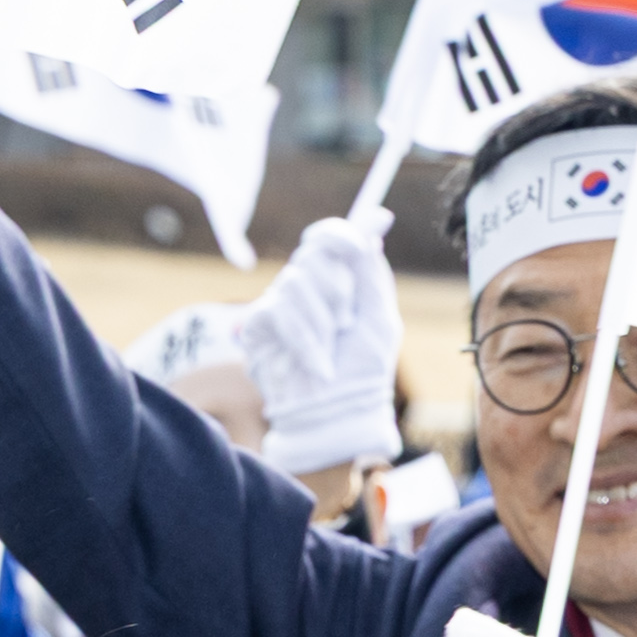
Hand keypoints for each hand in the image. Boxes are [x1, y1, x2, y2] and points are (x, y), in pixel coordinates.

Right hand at [240, 214, 403, 477]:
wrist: (336, 414)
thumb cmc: (363, 373)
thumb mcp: (380, 318)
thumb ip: (373, 273)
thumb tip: (376, 222)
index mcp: (338, 282)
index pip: (332, 237)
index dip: (346, 231)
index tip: (367, 235)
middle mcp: (306, 287)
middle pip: (314, 252)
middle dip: (337, 287)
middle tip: (346, 322)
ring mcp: (278, 303)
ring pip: (294, 282)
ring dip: (321, 323)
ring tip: (329, 352)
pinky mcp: (255, 325)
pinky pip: (276, 310)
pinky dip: (303, 340)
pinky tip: (315, 364)